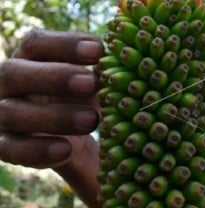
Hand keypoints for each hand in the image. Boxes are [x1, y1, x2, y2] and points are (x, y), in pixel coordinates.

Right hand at [0, 29, 103, 207]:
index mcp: (29, 60)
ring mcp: (2, 115)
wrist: (68, 138)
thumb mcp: (90, 84)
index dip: (65, 45)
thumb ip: (99, 72)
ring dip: (54, 116)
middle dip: (55, 77)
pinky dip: (38, 150)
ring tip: (91, 121)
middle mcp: (9, 83)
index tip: (99, 50)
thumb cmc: (81, 99)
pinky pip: (11, 149)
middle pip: (15, 72)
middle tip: (92, 84)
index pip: (37, 43)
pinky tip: (66, 149)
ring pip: (13, 112)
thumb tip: (120, 60)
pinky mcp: (5, 146)